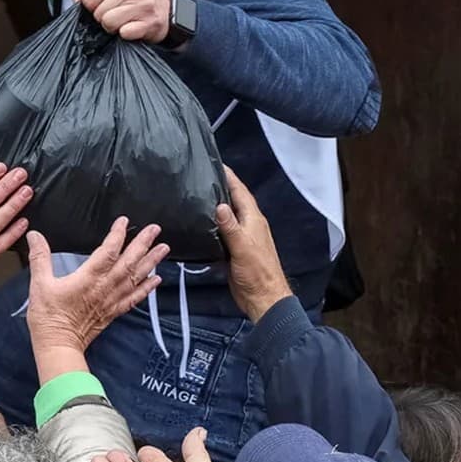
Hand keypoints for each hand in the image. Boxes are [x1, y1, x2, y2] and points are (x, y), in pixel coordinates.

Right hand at [25, 220, 167, 380]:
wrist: (58, 346)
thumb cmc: (48, 317)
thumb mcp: (39, 284)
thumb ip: (40, 257)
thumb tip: (35, 236)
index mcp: (88, 278)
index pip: (108, 251)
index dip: (117, 235)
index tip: (124, 221)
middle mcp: (104, 288)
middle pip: (128, 262)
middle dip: (143, 244)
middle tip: (155, 229)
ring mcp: (111, 300)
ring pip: (135, 277)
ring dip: (150, 262)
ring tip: (163, 249)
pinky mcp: (113, 312)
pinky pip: (134, 297)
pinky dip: (147, 287)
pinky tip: (156, 279)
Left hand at [67, 0, 171, 42]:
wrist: (168, 9)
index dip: (93, 7)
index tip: (106, 4)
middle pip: (97, 13)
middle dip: (104, 18)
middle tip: (119, 13)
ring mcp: (143, 4)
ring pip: (108, 24)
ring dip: (114, 27)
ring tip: (125, 20)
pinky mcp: (150, 22)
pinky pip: (124, 33)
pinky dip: (126, 34)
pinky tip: (134, 27)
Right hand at [215, 168, 293, 322]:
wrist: (262, 298)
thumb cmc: (256, 273)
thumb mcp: (242, 247)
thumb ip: (230, 226)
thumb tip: (220, 204)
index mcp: (253, 220)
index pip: (240, 192)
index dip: (230, 177)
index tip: (216, 163)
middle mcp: (248, 225)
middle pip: (234, 201)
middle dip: (221, 187)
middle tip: (201, 176)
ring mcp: (242, 238)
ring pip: (228, 216)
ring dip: (216, 205)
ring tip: (198, 195)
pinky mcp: (234, 250)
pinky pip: (223, 231)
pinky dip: (213, 224)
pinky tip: (201, 224)